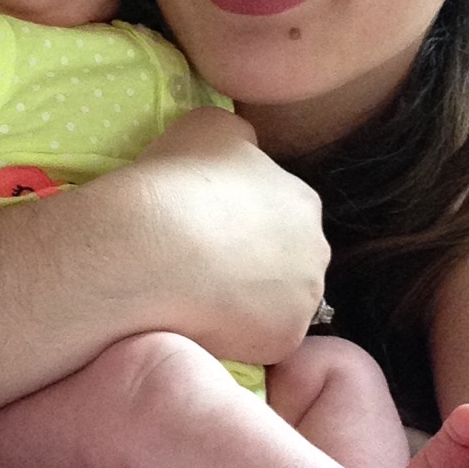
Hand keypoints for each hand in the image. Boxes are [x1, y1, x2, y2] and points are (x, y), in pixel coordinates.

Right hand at [126, 107, 329, 362]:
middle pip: (288, 262)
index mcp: (301, 199)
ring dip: (248, 303)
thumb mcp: (208, 126)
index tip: (208, 231)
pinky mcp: (285, 338)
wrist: (152, 247)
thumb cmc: (175, 180)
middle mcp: (316, 248)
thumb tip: (244, 148)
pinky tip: (201, 323)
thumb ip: (238, 138)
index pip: (281, 215)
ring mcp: (305, 297)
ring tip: (199, 299)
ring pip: (277, 304)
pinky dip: (236, 336)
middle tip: (202, 268)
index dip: (243, 225)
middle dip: (253, 265)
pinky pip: (261, 341)